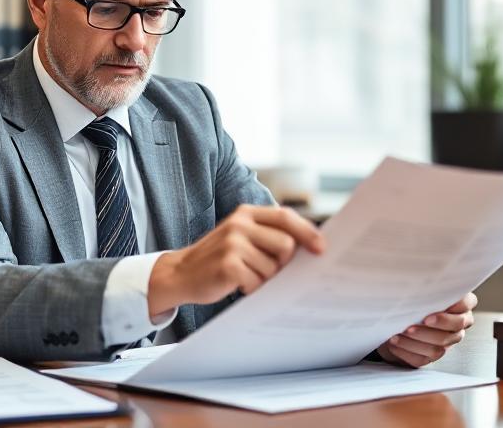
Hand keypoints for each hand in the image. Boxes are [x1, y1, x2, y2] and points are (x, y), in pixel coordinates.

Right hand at [148, 205, 325, 317]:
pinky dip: (250, 288)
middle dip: (283, 264)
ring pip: (273, 268)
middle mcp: (240, 224)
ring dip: (263, 279)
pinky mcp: (228, 265)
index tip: (322, 249)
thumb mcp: (240, 236)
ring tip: (245, 276)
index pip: (286, 217)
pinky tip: (236, 284)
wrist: (180, 273)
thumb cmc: (218, 258)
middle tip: (266, 270)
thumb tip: (309, 248)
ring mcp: (233, 243)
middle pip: (286, 246)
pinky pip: (257, 282)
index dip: (308, 233)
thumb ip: (268, 235)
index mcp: (246, 213)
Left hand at [376, 292, 476, 367]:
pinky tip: (395, 343)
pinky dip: (407, 351)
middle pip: (455, 328)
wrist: (392, 320)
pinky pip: (422, 359)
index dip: (455, 306)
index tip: (434, 310)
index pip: (467, 303)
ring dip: (417, 340)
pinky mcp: (429, 356)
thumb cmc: (409, 299)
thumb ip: (423, 283)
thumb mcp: (417, 287)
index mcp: (458, 304)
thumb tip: (413, 269)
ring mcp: (444, 342)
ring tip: (400, 332)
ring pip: (438, 347)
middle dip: (436, 326)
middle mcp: (456, 325)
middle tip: (417, 321)